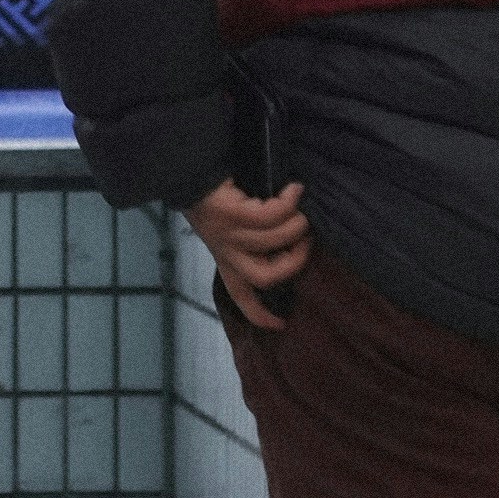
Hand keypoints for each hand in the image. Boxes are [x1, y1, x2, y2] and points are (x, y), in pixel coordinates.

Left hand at [185, 176, 310, 330]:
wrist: (191, 173)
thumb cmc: (217, 200)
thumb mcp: (231, 230)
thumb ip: (254, 242)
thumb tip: (290, 243)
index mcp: (227, 261)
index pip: (242, 297)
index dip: (261, 315)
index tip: (281, 324)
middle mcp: (227, 253)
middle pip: (265, 276)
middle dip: (293, 262)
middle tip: (306, 242)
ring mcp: (228, 235)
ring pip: (273, 240)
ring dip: (296, 225)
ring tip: (301, 210)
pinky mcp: (232, 214)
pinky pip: (271, 215)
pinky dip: (288, 202)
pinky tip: (293, 190)